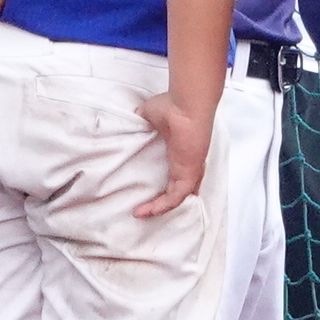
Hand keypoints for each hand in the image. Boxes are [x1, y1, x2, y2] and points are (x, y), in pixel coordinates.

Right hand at [133, 87, 211, 217]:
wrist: (185, 105)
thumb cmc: (171, 106)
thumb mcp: (149, 115)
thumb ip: (140, 124)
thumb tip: (129, 124)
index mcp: (180, 150)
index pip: (177, 174)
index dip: (166, 186)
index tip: (149, 193)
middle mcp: (187, 163)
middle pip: (178, 190)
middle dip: (162, 203)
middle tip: (144, 209)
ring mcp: (190, 170)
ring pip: (177, 197)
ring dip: (159, 208)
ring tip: (140, 214)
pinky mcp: (189, 174)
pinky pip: (177, 197)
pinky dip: (163, 206)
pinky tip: (147, 212)